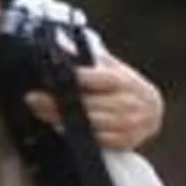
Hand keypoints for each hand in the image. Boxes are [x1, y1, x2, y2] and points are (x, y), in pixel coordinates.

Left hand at [25, 52, 163, 151]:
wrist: (151, 110)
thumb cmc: (122, 86)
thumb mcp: (109, 67)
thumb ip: (86, 59)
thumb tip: (60, 43)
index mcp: (127, 80)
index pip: (103, 79)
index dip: (80, 79)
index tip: (55, 78)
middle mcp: (132, 102)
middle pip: (92, 105)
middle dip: (60, 103)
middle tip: (34, 99)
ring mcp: (131, 124)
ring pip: (94, 125)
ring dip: (65, 120)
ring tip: (41, 112)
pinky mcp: (128, 142)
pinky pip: (100, 142)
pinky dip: (81, 136)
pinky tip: (61, 128)